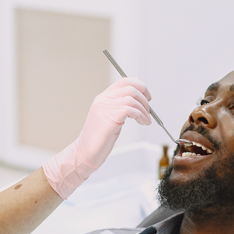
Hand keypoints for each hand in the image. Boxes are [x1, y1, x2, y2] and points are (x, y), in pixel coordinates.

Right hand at [43, 78, 151, 198]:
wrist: (85, 151)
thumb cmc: (97, 138)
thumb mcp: (109, 117)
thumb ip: (119, 106)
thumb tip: (136, 100)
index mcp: (103, 97)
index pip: (124, 81)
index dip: (139, 86)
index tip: (147, 96)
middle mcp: (104, 99)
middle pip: (130, 88)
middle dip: (144, 98)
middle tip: (149, 110)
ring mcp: (106, 107)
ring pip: (133, 98)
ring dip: (144, 110)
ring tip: (146, 120)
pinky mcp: (111, 117)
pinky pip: (131, 110)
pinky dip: (141, 116)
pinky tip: (143, 122)